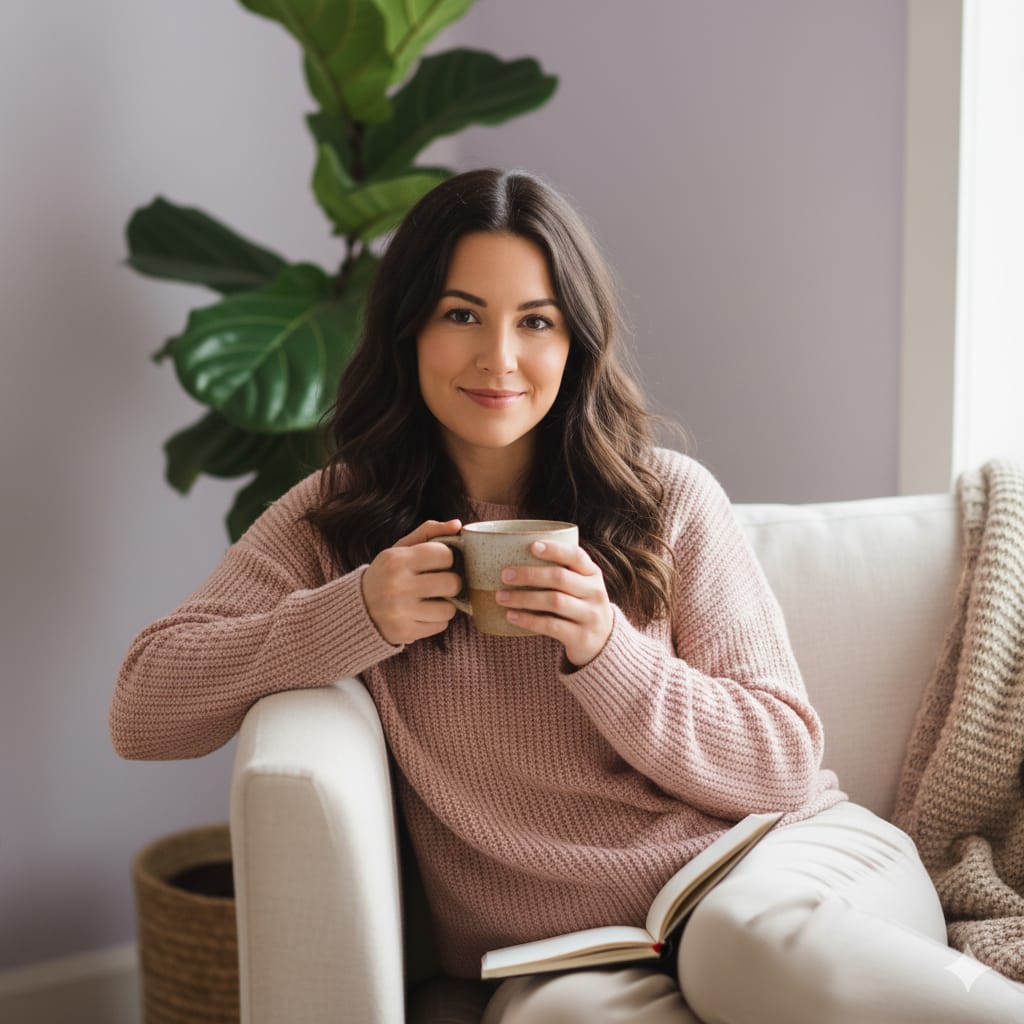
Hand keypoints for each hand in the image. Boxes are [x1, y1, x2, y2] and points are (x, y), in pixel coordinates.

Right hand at [361, 519, 463, 645]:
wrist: (358, 608)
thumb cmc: (388, 573)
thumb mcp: (401, 549)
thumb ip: (429, 532)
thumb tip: (458, 525)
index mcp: (396, 560)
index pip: (445, 555)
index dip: (447, 558)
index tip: (438, 562)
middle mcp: (397, 586)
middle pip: (452, 583)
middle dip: (451, 582)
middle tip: (441, 582)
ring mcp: (400, 612)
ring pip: (449, 609)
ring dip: (446, 604)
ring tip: (431, 599)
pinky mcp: (404, 632)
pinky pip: (441, 626)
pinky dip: (437, 620)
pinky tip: (423, 613)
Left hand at [496, 541, 613, 666]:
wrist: (604, 643)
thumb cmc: (580, 606)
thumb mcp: (580, 587)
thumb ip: (560, 573)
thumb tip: (512, 557)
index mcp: (593, 574)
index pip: (576, 556)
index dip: (555, 550)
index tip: (532, 546)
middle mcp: (595, 593)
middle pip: (560, 578)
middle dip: (529, 575)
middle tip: (505, 575)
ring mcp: (590, 616)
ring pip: (554, 601)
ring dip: (524, 598)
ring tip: (501, 597)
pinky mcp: (581, 637)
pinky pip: (551, 626)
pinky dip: (528, 620)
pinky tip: (511, 616)